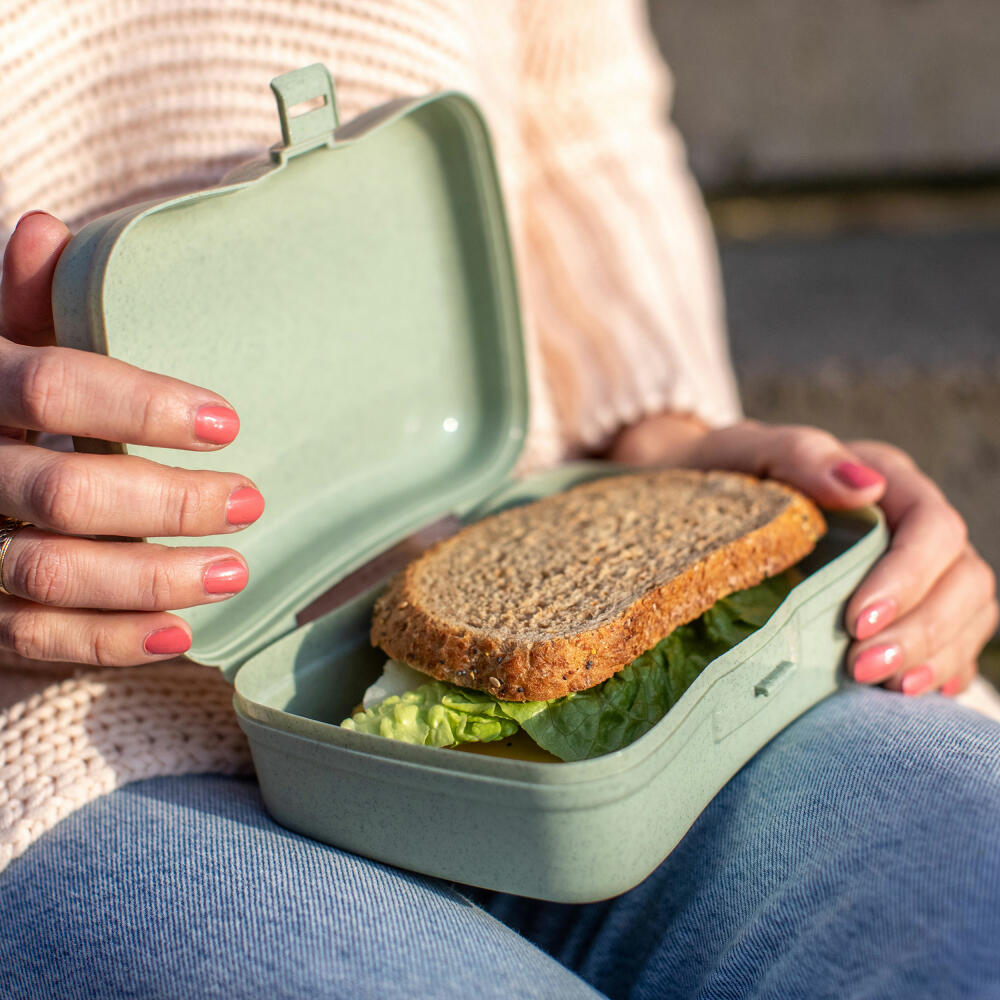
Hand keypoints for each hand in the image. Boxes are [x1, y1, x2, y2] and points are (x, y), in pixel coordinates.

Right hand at [0, 211, 263, 667]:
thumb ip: (22, 299)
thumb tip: (45, 228)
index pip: (50, 386)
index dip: (141, 406)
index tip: (229, 423)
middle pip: (62, 492)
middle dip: (167, 502)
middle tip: (250, 501)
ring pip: (49, 572)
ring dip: (152, 578)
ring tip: (234, 572)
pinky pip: (34, 637)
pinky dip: (109, 641)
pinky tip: (181, 633)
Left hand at [610, 413, 997, 695]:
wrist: (693, 493)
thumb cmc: (723, 469)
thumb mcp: (748, 451)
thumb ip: (801, 455)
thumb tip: (864, 486)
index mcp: (887, 479)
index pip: (932, 527)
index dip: (908, 577)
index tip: (856, 620)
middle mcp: (913, 523)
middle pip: (962, 579)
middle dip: (921, 630)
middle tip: (860, 668)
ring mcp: (917, 569)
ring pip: (968, 613)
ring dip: (932, 656)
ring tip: (882, 687)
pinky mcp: (906, 607)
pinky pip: (950, 642)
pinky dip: (935, 670)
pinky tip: (900, 693)